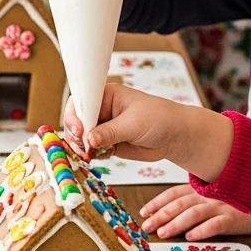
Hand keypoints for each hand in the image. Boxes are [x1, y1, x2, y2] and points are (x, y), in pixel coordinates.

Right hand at [62, 84, 232, 179]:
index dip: (75, 116)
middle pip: (76, 121)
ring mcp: (102, 127)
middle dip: (76, 136)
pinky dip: (91, 155)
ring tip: (92, 154)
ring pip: (81, 138)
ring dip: (82, 148)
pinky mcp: (106, 143)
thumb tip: (89, 140)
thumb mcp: (133, 123)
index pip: (80, 101)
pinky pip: (90, 149)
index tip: (79, 131)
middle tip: (85, 147)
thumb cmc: (159, 118)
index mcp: (105, 95)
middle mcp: (100, 110)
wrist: (175, 136)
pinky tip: (103, 155)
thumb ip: (109, 132)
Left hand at [139, 184, 250, 239]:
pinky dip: (202, 230)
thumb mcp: (211, 197)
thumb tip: (165, 214)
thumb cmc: (234, 205)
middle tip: (147, 227)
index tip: (143, 212)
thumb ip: (192, 201)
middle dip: (160, 215)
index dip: (157, 202)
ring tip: (163, 233)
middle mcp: (208, 195)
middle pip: (179, 204)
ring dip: (176, 223)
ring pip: (193, 213)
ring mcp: (221, 206)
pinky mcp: (234, 218)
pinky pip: (215, 224)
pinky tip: (190, 237)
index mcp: (201, 188)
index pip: (174, 193)